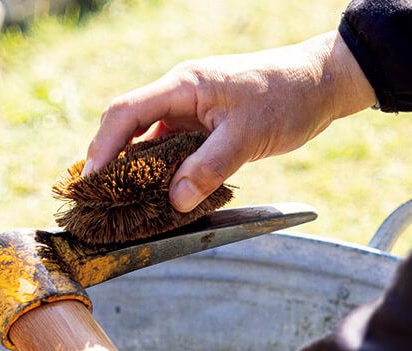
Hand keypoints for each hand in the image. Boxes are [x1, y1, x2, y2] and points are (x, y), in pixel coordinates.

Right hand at [82, 31, 375, 211]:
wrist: (321, 83)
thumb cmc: (286, 99)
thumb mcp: (247, 137)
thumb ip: (208, 169)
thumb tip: (175, 202)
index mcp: (183, 86)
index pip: (126, 113)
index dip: (103, 148)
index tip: (90, 182)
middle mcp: (180, 94)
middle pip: (129, 126)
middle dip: (111, 162)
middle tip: (97, 200)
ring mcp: (191, 110)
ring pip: (149, 140)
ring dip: (136, 171)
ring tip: (121, 205)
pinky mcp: (203, 125)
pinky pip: (171, 149)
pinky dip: (162, 172)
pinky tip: (160, 196)